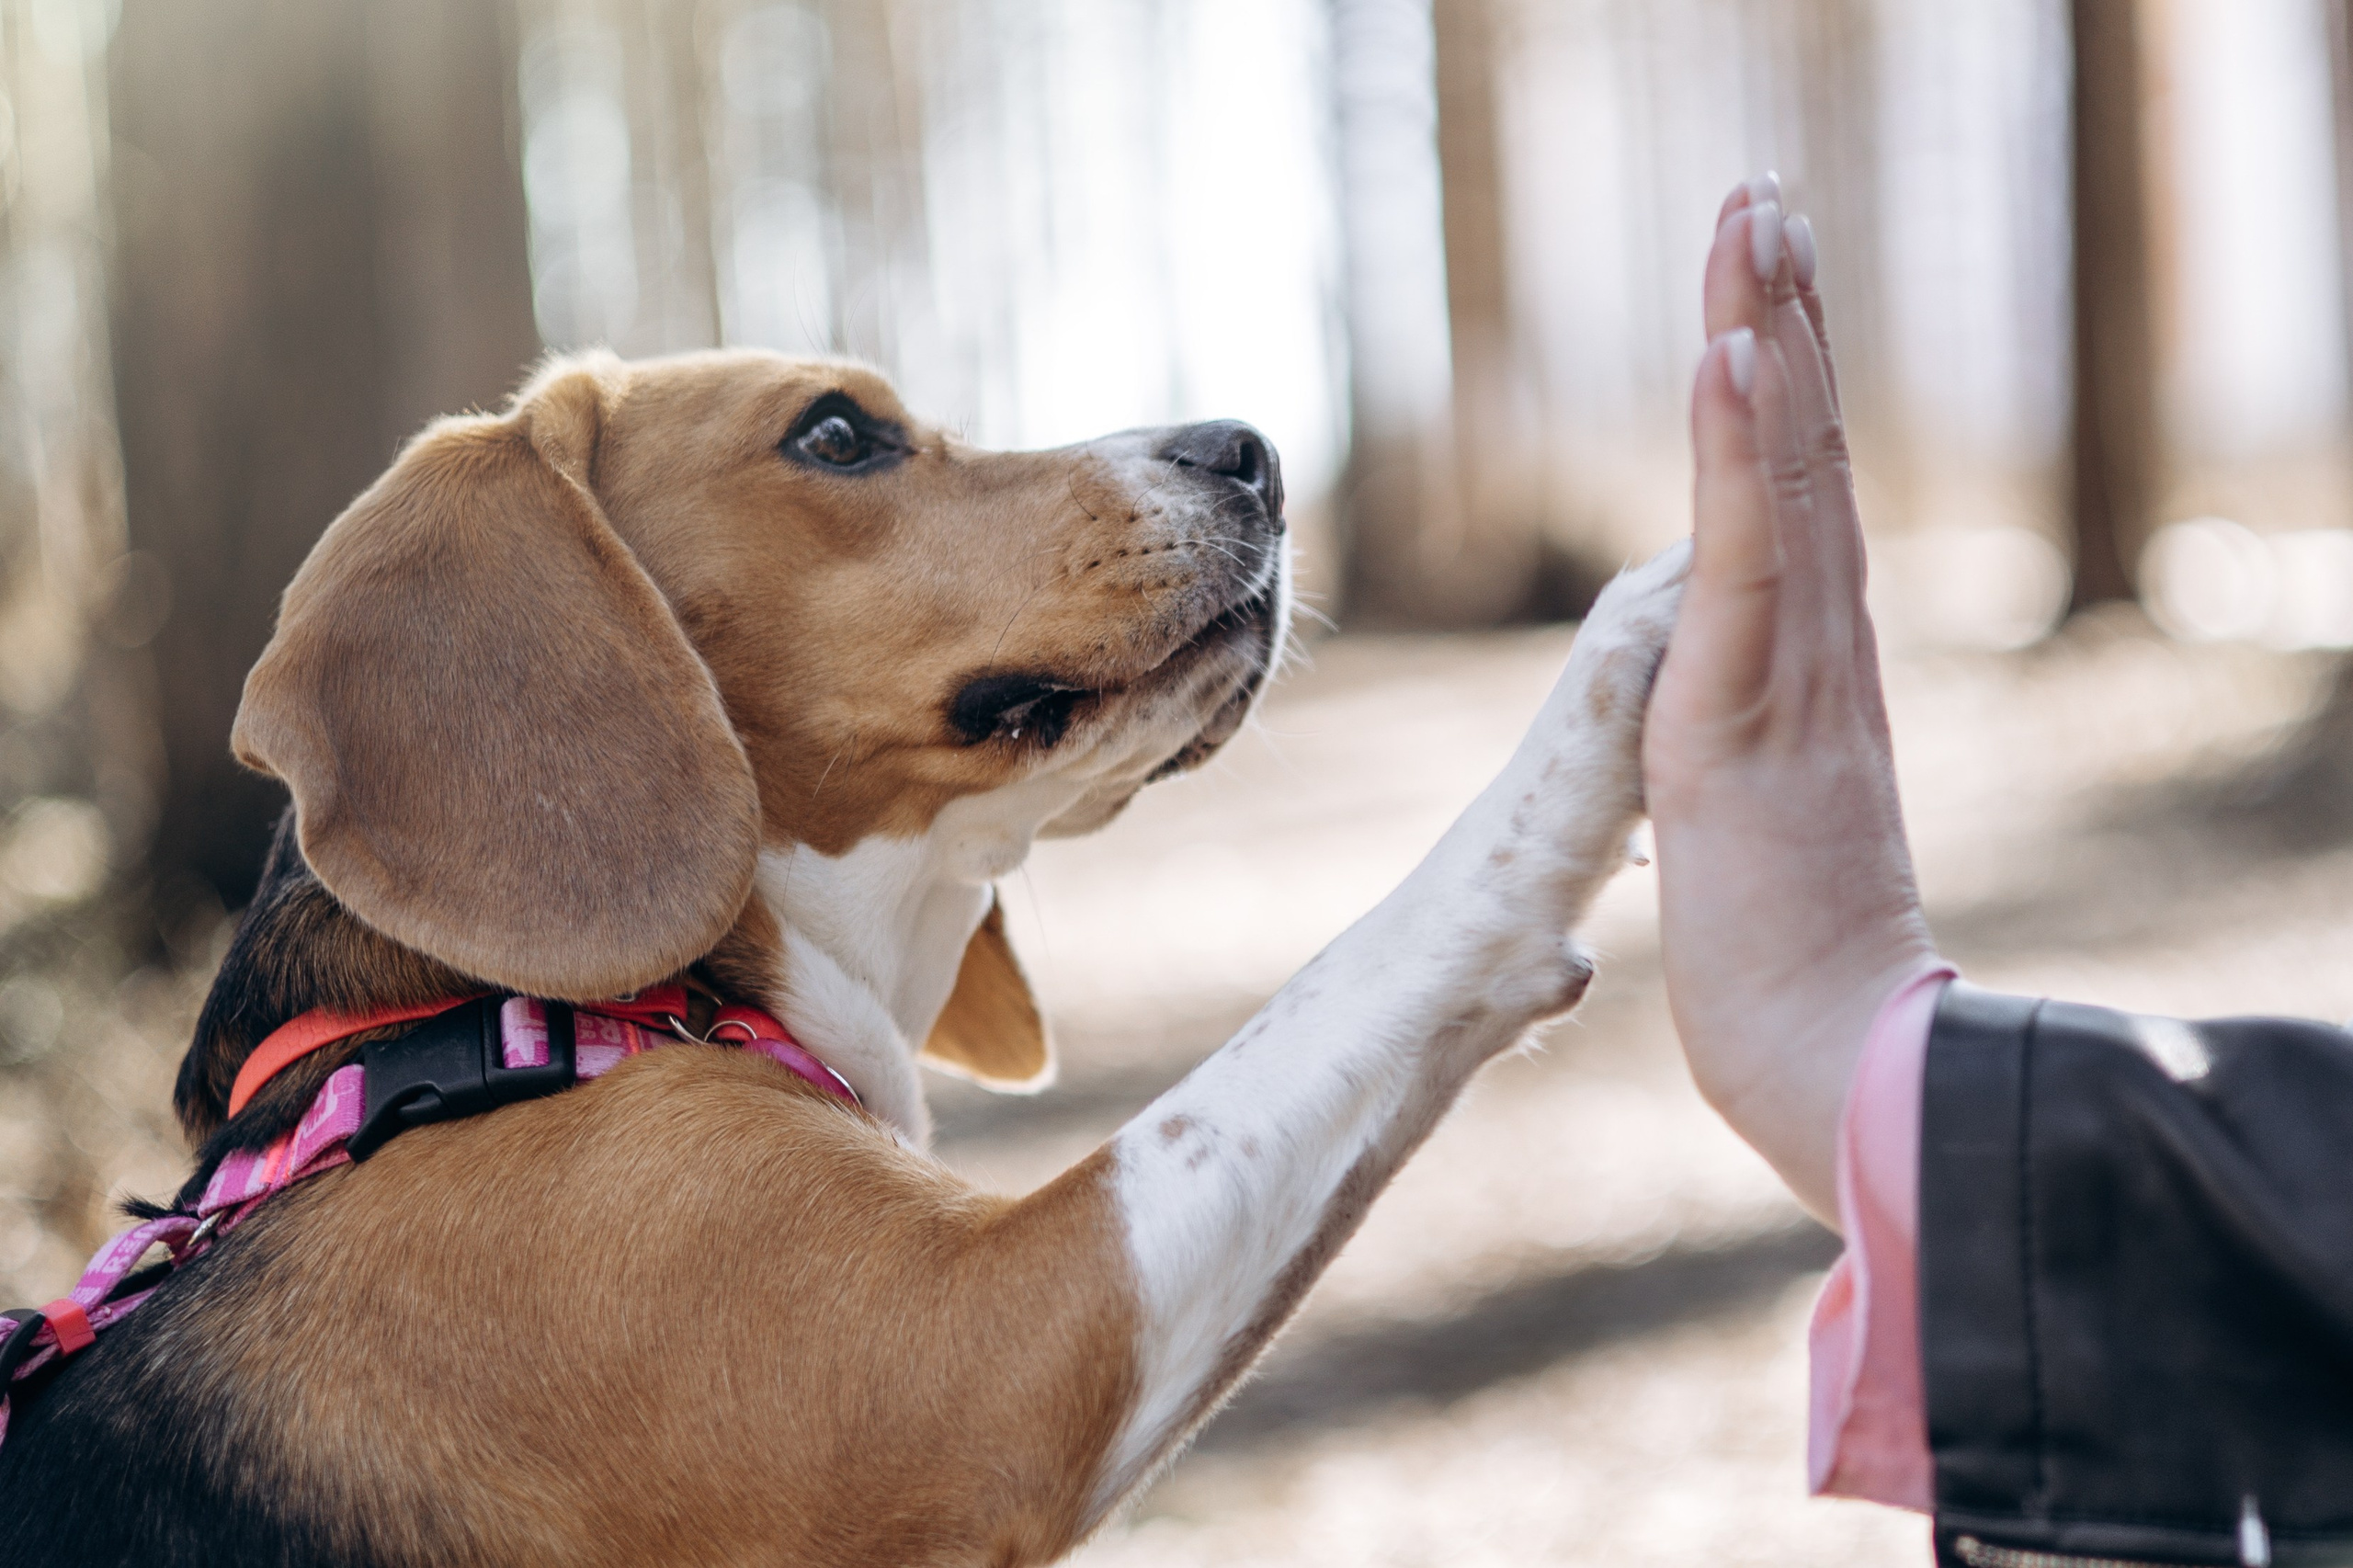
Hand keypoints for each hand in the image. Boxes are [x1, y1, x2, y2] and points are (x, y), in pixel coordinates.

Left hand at [1643, 176, 1938, 1225]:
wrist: (1838, 1056)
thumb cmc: (1793, 964)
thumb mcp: (1756, 826)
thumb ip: (1750, 757)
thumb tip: (1717, 740)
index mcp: (1814, 668)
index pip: (1796, 497)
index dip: (1783, 386)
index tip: (1762, 283)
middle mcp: (1819, 647)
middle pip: (1803, 449)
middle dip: (1780, 314)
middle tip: (1761, 195)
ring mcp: (1793, 670)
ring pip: (1783, 472)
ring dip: (1764, 333)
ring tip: (1750, 216)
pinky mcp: (1749, 708)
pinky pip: (1744, 554)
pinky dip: (1743, 447)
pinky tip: (1733, 347)